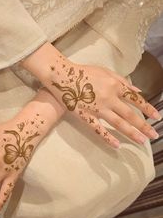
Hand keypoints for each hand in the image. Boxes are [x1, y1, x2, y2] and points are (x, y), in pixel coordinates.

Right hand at [21, 42, 161, 147]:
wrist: (63, 77)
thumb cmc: (84, 72)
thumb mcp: (106, 71)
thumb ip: (123, 81)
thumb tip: (137, 90)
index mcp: (115, 86)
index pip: (135, 99)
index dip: (147, 109)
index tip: (157, 117)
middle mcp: (109, 99)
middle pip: (130, 115)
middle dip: (144, 125)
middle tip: (154, 135)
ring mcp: (98, 109)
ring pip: (118, 123)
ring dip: (131, 133)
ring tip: (142, 141)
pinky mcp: (86, 116)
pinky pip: (98, 129)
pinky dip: (107, 137)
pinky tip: (116, 145)